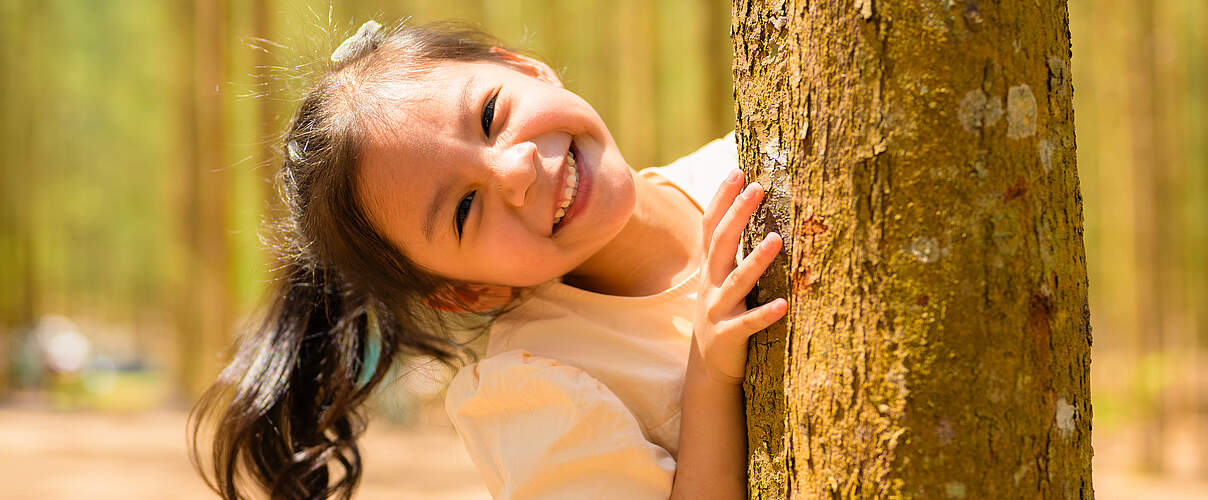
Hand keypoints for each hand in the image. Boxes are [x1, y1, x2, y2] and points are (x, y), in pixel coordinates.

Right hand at [693, 169, 787, 384]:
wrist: (709, 368)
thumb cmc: (725, 314)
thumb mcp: (723, 280)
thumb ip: (733, 252)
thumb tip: (752, 213)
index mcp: (710, 269)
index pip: (710, 226)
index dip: (721, 199)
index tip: (737, 171)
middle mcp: (710, 285)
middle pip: (721, 244)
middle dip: (737, 215)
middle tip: (757, 188)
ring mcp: (717, 311)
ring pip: (736, 282)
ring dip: (756, 260)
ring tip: (777, 239)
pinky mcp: (729, 337)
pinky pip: (748, 324)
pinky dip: (765, 314)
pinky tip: (784, 304)